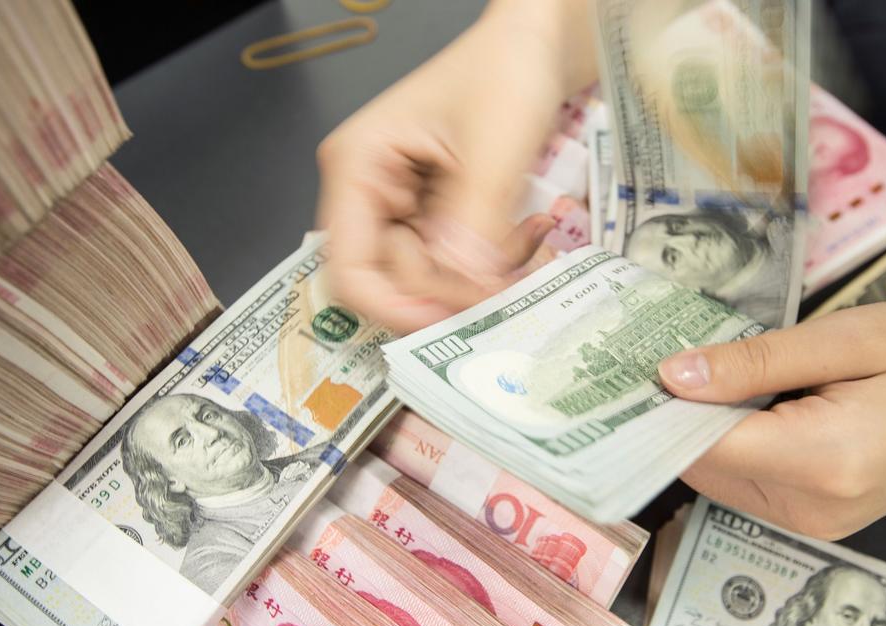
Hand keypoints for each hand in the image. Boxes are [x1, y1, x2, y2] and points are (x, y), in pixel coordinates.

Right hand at [316, 1, 595, 332]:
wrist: (536, 46)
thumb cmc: (503, 70)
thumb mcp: (491, 147)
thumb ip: (472, 223)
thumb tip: (462, 290)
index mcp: (358, 169)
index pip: (349, 268)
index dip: (393, 305)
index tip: (447, 319)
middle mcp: (371, 194)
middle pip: (393, 281)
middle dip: (452, 287)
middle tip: (507, 278)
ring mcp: (405, 208)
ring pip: (431, 279)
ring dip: (481, 276)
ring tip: (528, 240)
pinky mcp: (436, 216)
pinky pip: (457, 264)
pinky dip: (493, 261)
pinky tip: (526, 233)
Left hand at [658, 301, 885, 539]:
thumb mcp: (850, 339)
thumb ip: (756, 362)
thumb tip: (671, 377)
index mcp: (824, 462)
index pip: (701, 448)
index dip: (653, 414)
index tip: (615, 376)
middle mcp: (811, 509)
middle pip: (701, 467)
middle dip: (669, 419)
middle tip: (641, 362)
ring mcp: (815, 522)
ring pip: (716, 477)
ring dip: (696, 432)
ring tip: (687, 374)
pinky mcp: (817, 517)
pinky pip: (745, 481)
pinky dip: (727, 444)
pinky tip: (729, 403)